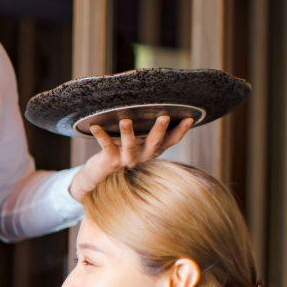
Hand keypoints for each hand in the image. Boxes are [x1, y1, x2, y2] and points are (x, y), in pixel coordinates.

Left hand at [69, 115, 194, 201]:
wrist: (99, 177)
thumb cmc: (121, 154)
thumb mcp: (138, 144)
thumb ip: (147, 132)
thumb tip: (161, 110)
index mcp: (151, 151)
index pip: (170, 141)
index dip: (180, 131)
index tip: (190, 118)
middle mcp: (141, 157)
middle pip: (153, 143)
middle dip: (159, 130)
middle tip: (164, 117)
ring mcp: (126, 160)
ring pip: (129, 146)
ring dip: (128, 133)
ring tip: (126, 120)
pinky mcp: (110, 161)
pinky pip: (106, 145)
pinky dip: (100, 135)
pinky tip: (95, 125)